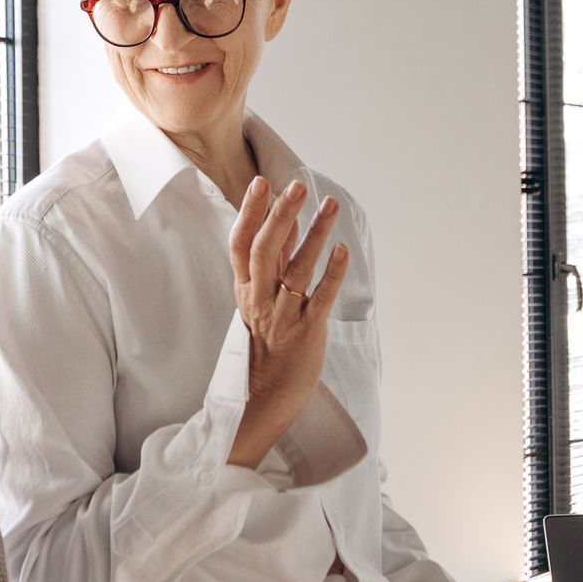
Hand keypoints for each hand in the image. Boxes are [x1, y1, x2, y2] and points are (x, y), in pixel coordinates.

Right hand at [226, 177, 350, 469]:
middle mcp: (261, 300)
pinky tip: (342, 251)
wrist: (265, 396)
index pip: (241, 245)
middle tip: (296, 188)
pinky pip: (320, 299)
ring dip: (314, 235)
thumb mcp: (261, 300)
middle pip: (265, 251)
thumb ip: (273, 262)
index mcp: (246, 290)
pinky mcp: (307, 331)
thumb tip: (284, 221)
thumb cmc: (266, 344)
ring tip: (330, 206)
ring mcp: (283, 316)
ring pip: (297, 270)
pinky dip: (332, 274)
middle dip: (280, 216)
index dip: (250, 213)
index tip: (261, 185)